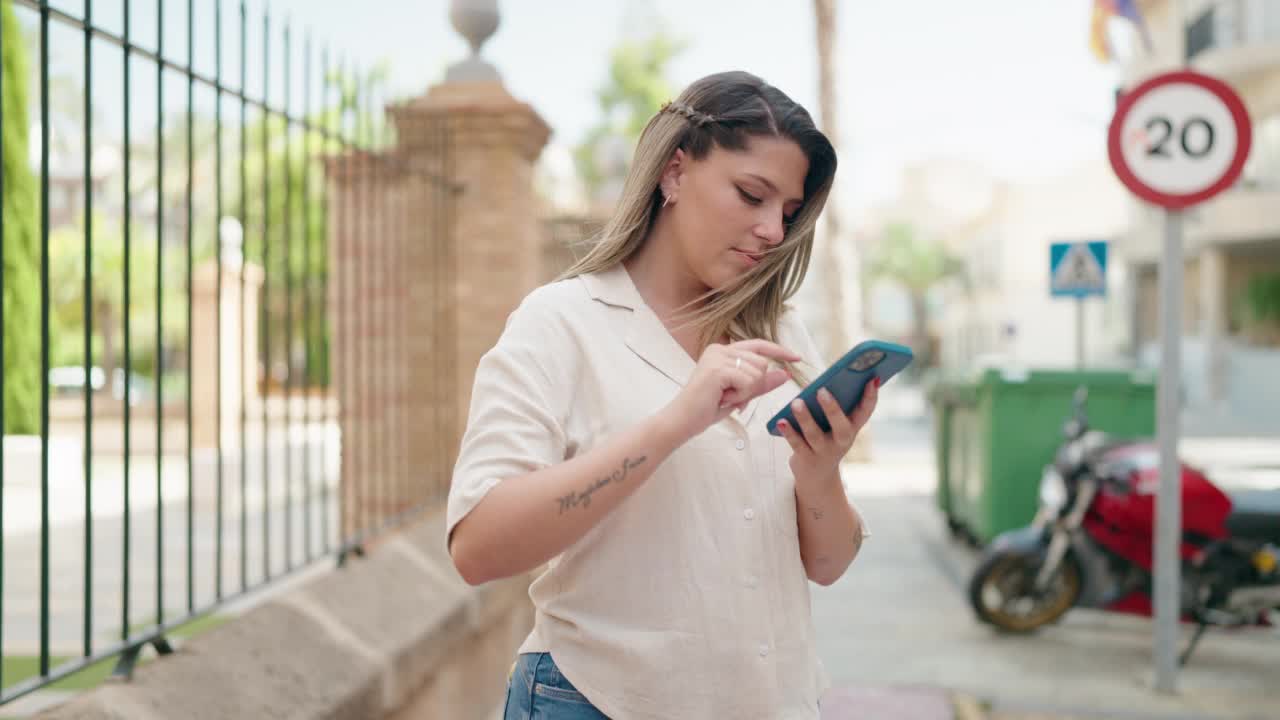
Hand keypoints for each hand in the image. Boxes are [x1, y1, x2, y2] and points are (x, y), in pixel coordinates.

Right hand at [664, 340, 800, 438]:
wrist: (682, 420)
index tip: (797, 357)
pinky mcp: (718, 369)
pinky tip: (722, 398)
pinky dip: (740, 395)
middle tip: (732, 396)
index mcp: (723, 351)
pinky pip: (748, 381)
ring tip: (725, 397)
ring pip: (757, 372)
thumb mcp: (740, 394)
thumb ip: (761, 383)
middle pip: (762, 363)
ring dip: (746, 391)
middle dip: (754, 385)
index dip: (779, 351)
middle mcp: (720, 349)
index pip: (758, 345)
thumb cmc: (707, 408)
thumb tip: (786, 374)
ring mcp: (718, 357)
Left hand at [775, 378, 879, 483]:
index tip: (872, 378)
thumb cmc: (827, 438)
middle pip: (841, 426)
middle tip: (821, 390)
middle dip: (832, 408)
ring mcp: (824, 451)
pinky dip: (789, 432)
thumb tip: (822, 381)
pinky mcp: (807, 459)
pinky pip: (797, 444)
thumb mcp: (836, 424)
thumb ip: (835, 405)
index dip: (871, 395)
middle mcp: (842, 441)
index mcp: (853, 427)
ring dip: (805, 418)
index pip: (866, 411)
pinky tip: (781, 421)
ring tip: (796, 402)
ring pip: (814, 435)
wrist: (817, 475)